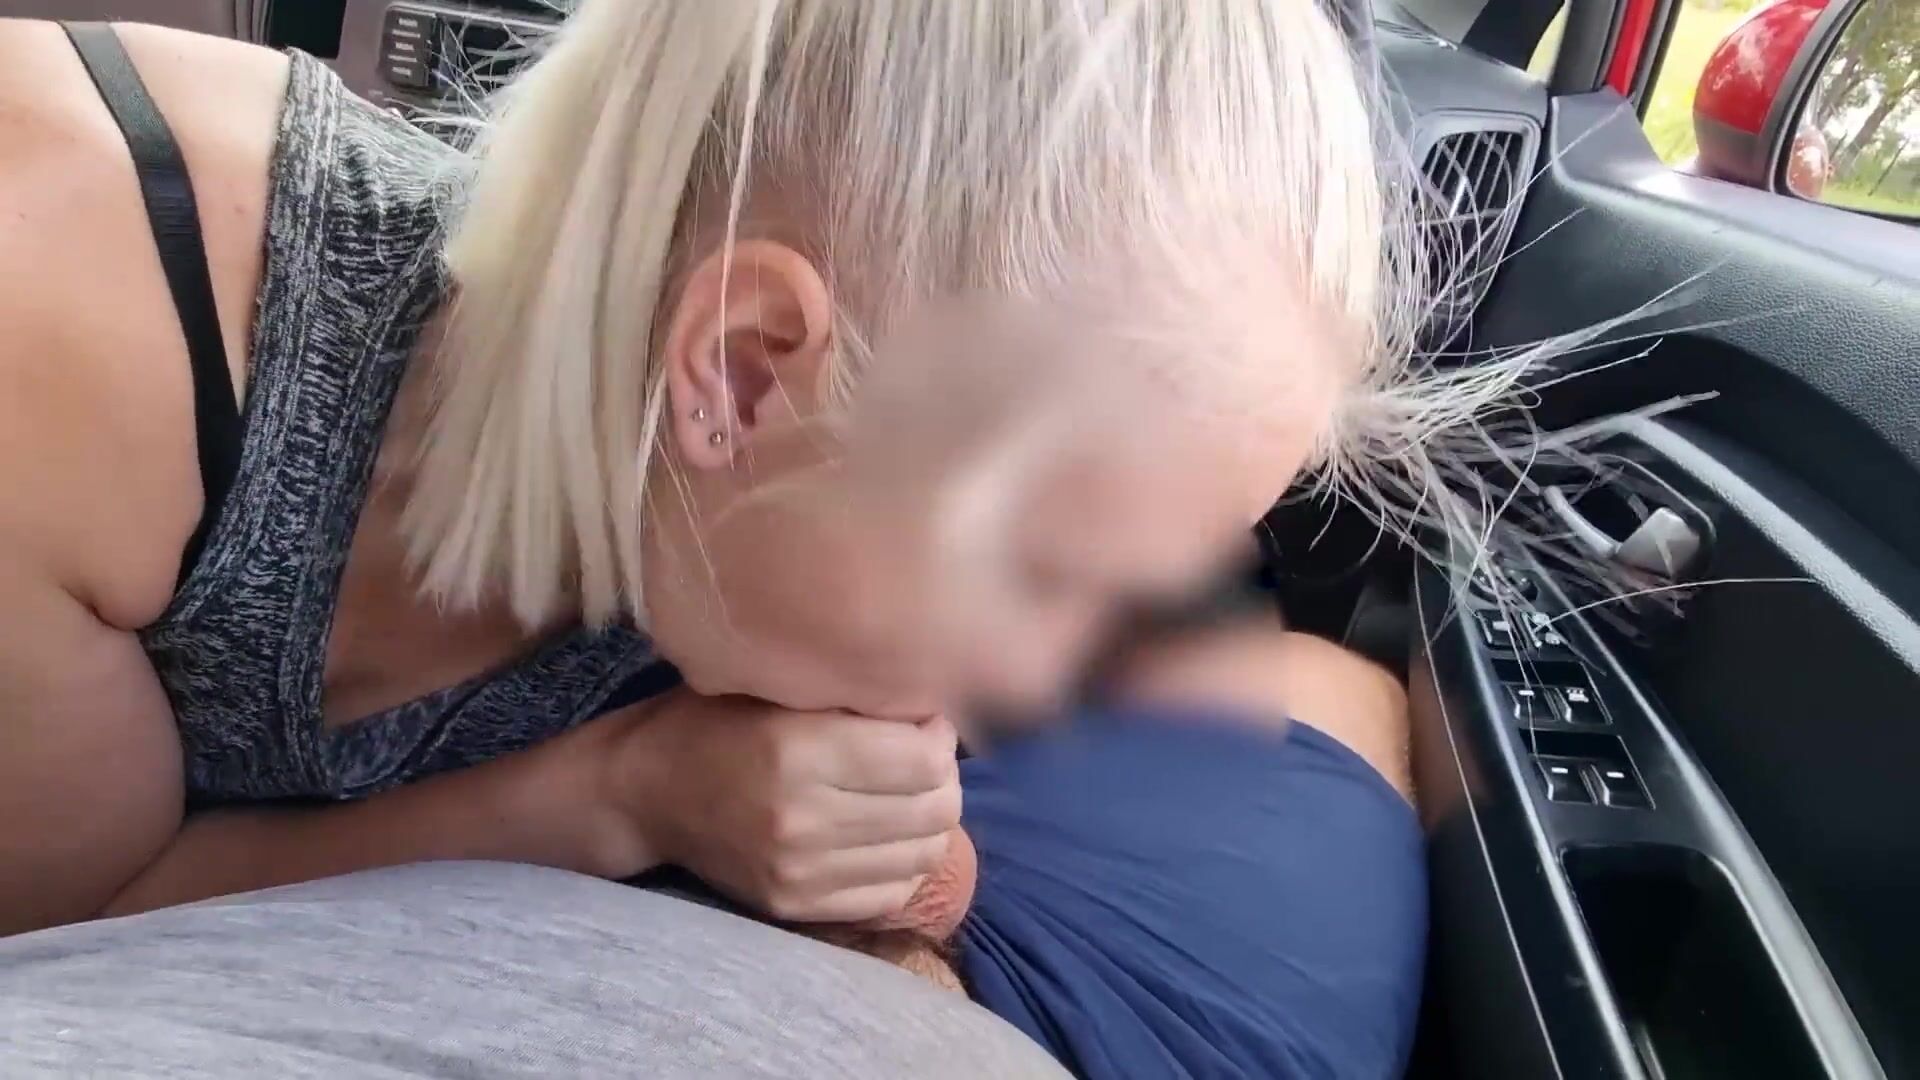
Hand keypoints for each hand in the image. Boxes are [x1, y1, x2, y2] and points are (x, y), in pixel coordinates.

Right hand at [601, 690, 962, 923]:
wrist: (645, 793)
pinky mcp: (794, 905)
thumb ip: (855, 698)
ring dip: (930, 821)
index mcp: (797, 752)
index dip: (940, 736)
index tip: (923, 722)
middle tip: (923, 758)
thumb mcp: (780, 687)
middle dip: (943, 778)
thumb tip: (939, 712)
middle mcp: (801, 819)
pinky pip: (891, 893)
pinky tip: (884, 833)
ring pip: (923, 855)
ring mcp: (798, 872)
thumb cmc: (717, 721)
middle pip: (934, 810)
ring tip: (906, 794)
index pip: (925, 759)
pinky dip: (904, 861)